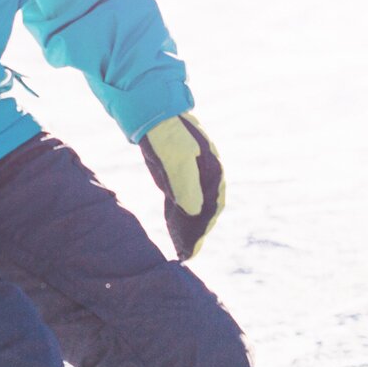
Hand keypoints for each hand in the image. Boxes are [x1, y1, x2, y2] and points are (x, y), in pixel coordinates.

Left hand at [140, 112, 225, 261]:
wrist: (153, 114)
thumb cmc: (166, 136)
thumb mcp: (176, 160)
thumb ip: (186, 185)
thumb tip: (194, 212)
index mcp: (212, 170)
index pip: (214, 204)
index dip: (206, 225)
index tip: (196, 245)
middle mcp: (207, 174)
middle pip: (207, 207)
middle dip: (199, 229)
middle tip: (188, 252)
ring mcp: (195, 173)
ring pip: (196, 204)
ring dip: (190, 224)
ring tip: (182, 246)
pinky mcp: (181, 173)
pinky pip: (185, 198)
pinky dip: (181, 213)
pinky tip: (174, 226)